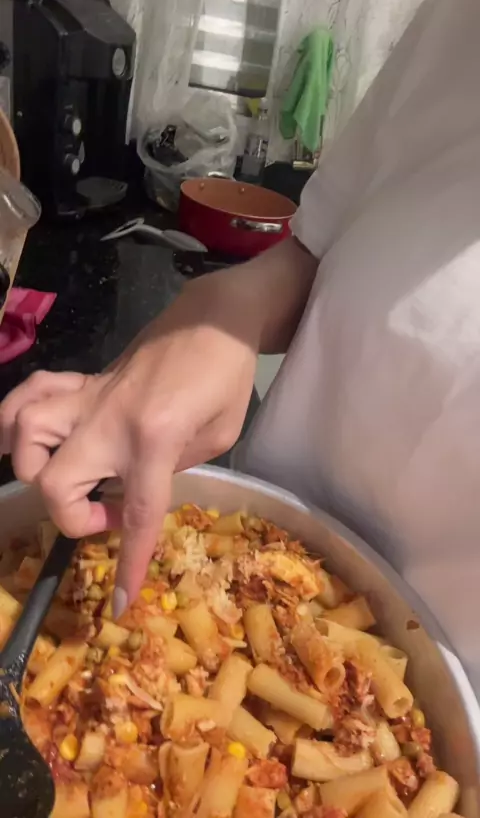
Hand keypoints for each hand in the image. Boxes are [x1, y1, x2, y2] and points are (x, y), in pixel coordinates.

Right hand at [0, 279, 257, 614]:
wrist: (216, 318)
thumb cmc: (227, 379)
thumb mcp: (219, 438)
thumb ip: (173, 469)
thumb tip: (136, 485)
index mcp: (155, 438)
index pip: (137, 513)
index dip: (129, 562)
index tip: (121, 602)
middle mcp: (109, 419)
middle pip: (55, 481)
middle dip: (72, 516)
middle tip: (107, 510)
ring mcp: (90, 396)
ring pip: (25, 431)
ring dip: (34, 465)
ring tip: (68, 474)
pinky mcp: (84, 380)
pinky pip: (32, 392)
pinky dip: (19, 419)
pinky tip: (36, 436)